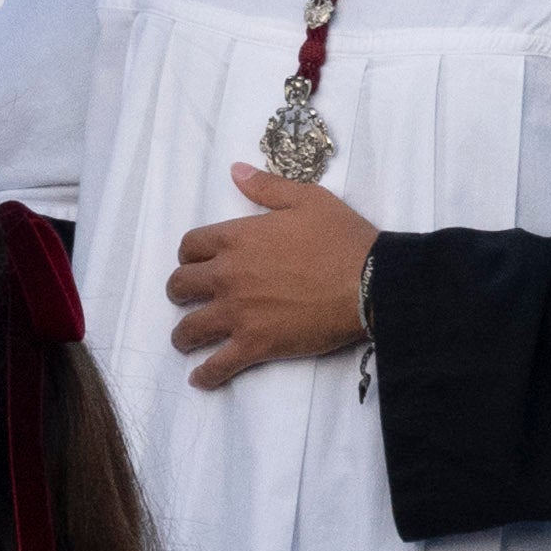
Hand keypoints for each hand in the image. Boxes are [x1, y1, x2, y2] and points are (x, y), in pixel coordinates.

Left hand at [165, 165, 380, 383]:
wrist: (371, 282)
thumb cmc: (343, 238)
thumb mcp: (309, 199)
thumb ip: (267, 186)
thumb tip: (235, 171)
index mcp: (237, 238)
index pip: (190, 246)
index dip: (190, 254)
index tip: (197, 262)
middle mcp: (228, 276)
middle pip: (179, 286)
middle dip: (179, 292)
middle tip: (189, 298)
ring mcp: (238, 313)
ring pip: (189, 329)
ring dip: (183, 335)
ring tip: (188, 340)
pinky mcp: (255, 344)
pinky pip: (217, 366)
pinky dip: (205, 375)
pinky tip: (200, 379)